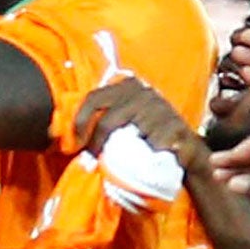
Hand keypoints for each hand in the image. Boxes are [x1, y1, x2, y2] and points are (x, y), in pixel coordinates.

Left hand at [78, 76, 209, 171]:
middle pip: (109, 120)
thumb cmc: (149, 137)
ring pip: (130, 136)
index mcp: (129, 86)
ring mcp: (163, 109)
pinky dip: (148, 157)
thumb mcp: (126, 122)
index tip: (75, 143)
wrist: (187, 153)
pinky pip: (153, 146)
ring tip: (125, 162)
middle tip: (93, 161)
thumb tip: (62, 135)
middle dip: (97, 144)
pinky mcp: (178, 128)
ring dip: (125, 154)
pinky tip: (151, 159)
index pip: (95, 97)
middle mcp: (146, 93)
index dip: (80, 120)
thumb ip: (103, 120)